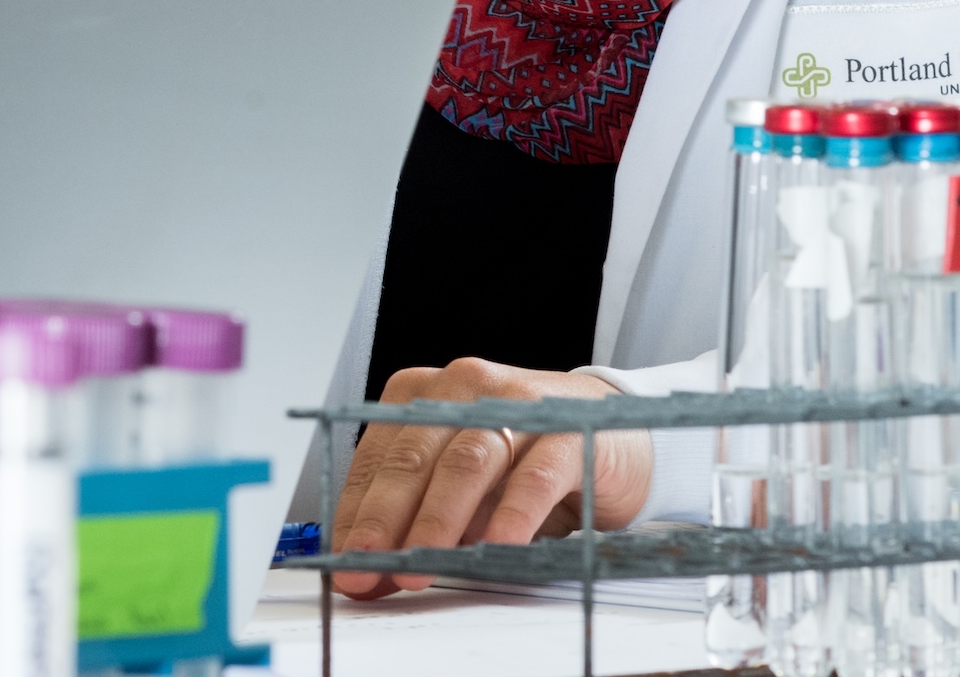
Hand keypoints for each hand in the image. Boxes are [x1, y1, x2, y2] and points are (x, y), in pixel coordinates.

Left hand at [326, 358, 651, 598]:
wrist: (615, 433)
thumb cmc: (527, 459)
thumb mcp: (466, 488)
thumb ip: (421, 521)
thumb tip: (373, 571)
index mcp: (423, 397)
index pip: (377, 457)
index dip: (356, 512)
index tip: (344, 559)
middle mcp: (463, 389)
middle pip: (412, 458)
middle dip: (384, 519)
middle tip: (367, 566)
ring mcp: (515, 404)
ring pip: (465, 462)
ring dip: (437, 519)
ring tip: (420, 564)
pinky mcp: (567, 429)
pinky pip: (532, 474)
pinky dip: (512, 512)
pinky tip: (498, 545)